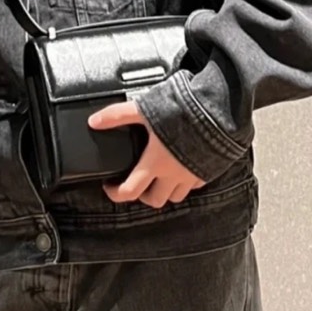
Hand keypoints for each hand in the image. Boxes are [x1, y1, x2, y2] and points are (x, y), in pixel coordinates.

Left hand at [88, 101, 205, 207]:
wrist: (217, 111)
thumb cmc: (181, 111)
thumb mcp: (144, 110)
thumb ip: (118, 116)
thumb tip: (94, 121)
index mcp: (154, 163)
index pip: (130, 191)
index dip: (115, 194)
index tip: (110, 186)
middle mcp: (172, 174)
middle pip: (154, 200)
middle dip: (142, 195)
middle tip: (136, 181)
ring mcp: (191, 175)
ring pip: (175, 196)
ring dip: (164, 190)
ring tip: (158, 176)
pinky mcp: (207, 170)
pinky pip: (194, 184)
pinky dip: (185, 181)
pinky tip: (181, 166)